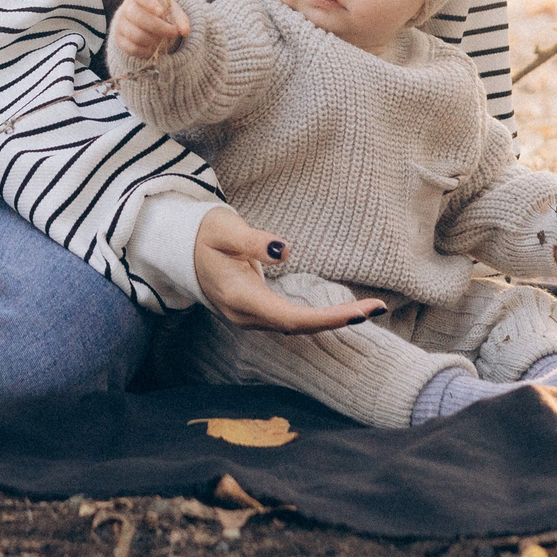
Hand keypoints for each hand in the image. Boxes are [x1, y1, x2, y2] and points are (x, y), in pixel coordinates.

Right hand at [112, 0, 191, 62]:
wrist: (145, 22)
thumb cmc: (161, 13)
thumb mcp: (172, 11)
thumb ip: (180, 19)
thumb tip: (185, 31)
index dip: (150, 3)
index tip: (161, 12)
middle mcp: (127, 7)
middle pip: (138, 17)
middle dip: (159, 27)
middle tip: (174, 33)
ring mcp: (121, 24)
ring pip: (136, 35)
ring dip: (153, 40)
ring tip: (162, 40)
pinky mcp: (119, 40)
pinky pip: (132, 48)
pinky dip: (146, 51)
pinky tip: (154, 47)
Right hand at [193, 207, 384, 331]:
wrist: (177, 249)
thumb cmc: (202, 234)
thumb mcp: (224, 229)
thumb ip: (253, 241)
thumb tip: (285, 250)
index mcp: (239, 298)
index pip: (292, 318)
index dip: (328, 318)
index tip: (361, 311)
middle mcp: (246, 315)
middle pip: (300, 327)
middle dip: (339, 320)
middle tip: (378, 307)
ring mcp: (250, 317)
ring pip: (297, 326)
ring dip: (332, 320)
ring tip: (369, 309)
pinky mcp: (256, 312)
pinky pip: (292, 320)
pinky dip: (319, 317)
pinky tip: (342, 312)